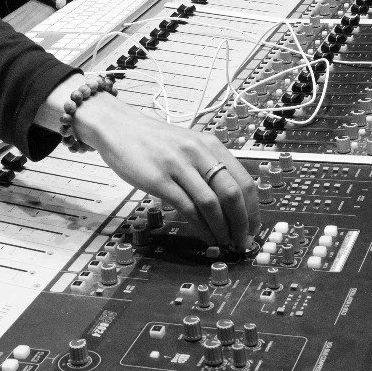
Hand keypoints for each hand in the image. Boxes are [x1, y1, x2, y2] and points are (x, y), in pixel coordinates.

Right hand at [73, 93, 259, 250]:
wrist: (119, 128)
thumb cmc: (154, 141)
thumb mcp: (188, 146)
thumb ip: (209, 166)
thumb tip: (232, 202)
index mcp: (210, 144)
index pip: (244, 180)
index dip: (253, 209)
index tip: (253, 228)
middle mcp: (198, 152)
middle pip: (232, 193)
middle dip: (242, 223)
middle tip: (243, 241)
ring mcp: (178, 165)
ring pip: (211, 203)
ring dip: (222, 229)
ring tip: (225, 242)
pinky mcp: (159, 179)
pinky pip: (188, 208)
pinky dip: (202, 227)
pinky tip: (206, 236)